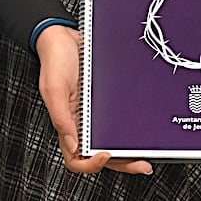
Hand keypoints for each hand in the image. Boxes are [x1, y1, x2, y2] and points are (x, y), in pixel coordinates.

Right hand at [35, 24, 151, 175]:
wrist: (65, 35)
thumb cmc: (54, 61)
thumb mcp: (53, 89)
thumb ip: (61, 119)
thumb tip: (73, 146)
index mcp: (67, 125)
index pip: (77, 158)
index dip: (91, 164)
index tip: (105, 156)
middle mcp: (82, 123)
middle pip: (102, 153)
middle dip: (123, 162)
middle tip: (142, 164)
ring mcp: (95, 113)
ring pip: (113, 139)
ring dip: (129, 148)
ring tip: (147, 152)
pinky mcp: (105, 100)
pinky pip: (119, 117)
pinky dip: (130, 125)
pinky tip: (143, 126)